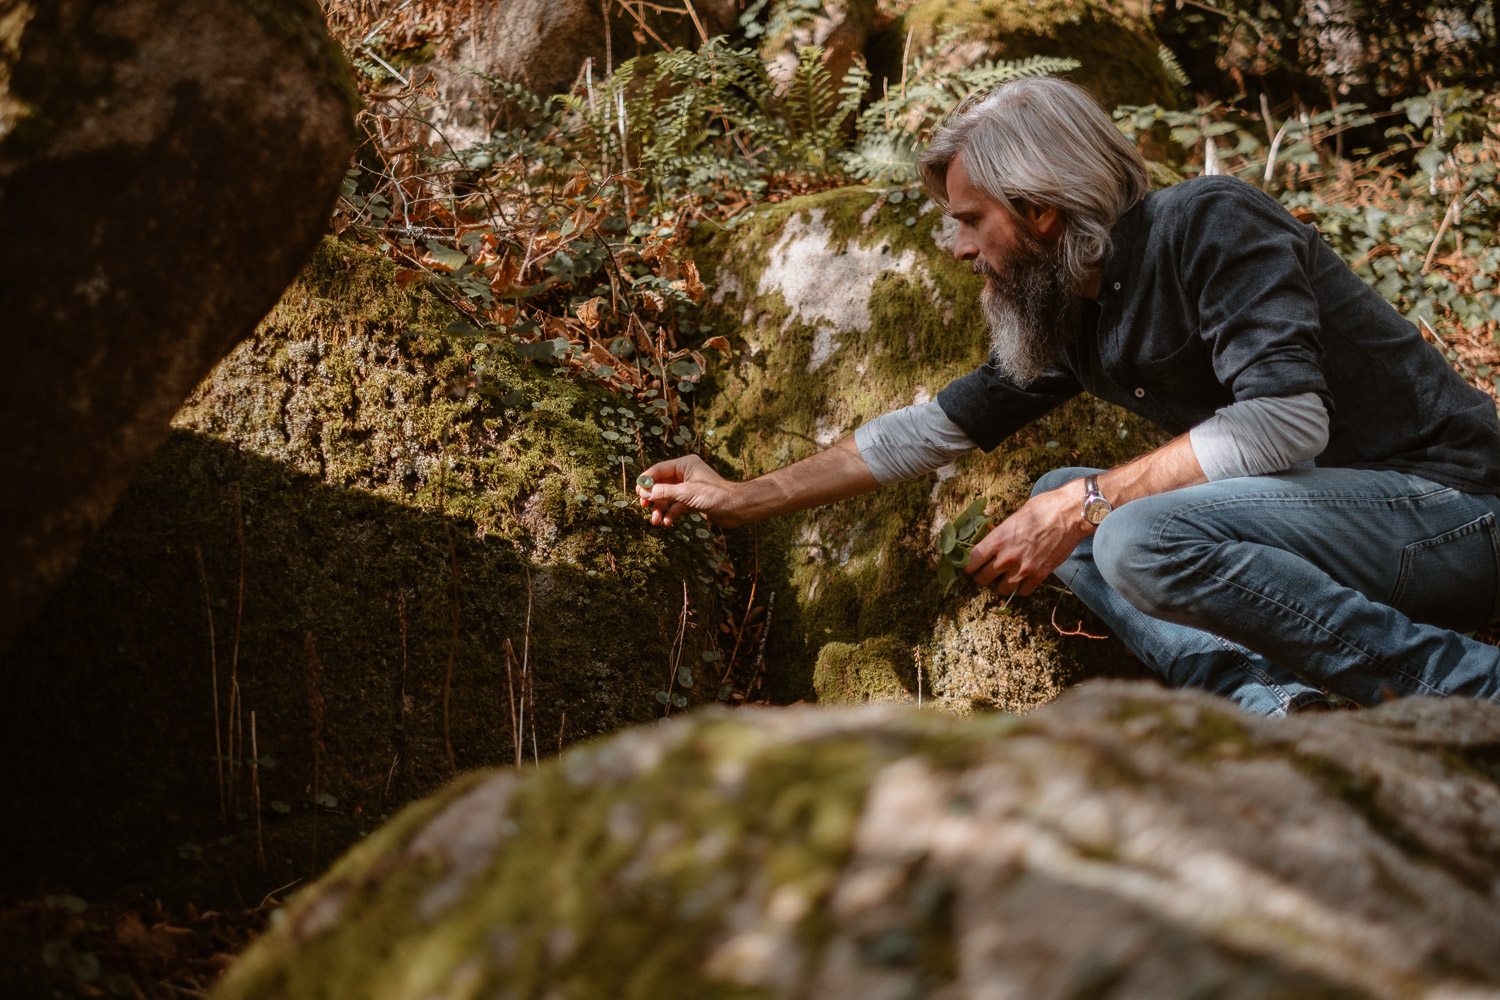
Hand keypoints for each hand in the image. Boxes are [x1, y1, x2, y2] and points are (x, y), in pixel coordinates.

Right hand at [636, 454, 744, 527]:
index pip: (659, 470)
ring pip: (667, 497)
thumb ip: (663, 492)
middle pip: (661, 484)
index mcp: (685, 465)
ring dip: (660, 509)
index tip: (637, 492)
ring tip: (655, 521)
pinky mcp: (692, 501)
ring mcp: (689, 488)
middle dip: (652, 497)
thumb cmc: (714, 495)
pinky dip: (670, 514)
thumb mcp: (686, 493)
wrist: (736, 508)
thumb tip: (643, 493)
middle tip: (643, 506)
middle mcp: (686, 474)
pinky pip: (676, 506)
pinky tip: (667, 522)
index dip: (647, 480)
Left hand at [963, 482, 1089, 594]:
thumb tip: (990, 542)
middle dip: (982, 576)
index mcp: (997, 539)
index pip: (970, 562)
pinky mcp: (1040, 575)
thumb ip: (1000, 534)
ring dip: (1001, 583)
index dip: (968, 565)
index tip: (970, 565)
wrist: (1070, 514)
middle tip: (987, 571)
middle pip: (981, 579)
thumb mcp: (1013, 517)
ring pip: (1001, 589)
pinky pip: (1022, 592)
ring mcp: (1023, 568)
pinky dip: (1021, 587)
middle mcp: (1007, 557)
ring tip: (1005, 575)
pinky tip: (1023, 578)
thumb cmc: (1042, 508)